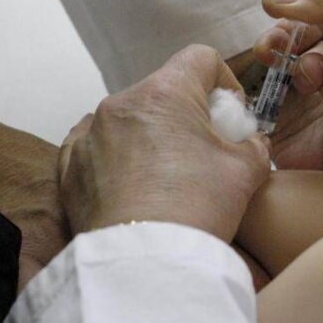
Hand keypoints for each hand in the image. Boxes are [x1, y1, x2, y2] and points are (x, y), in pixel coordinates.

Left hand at [60, 45, 271, 242]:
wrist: (143, 264)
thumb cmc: (196, 210)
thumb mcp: (245, 173)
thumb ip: (253, 146)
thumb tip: (251, 143)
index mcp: (164, 93)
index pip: (200, 58)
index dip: (223, 81)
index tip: (231, 115)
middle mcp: (120, 103)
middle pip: (163, 91)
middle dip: (187, 115)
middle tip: (205, 152)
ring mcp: (89, 135)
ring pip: (129, 120)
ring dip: (151, 137)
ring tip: (168, 177)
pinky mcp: (69, 168)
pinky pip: (96, 147)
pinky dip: (117, 158)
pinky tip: (135, 186)